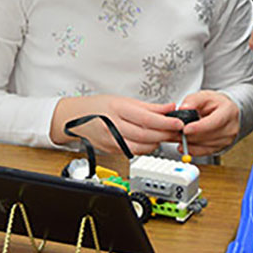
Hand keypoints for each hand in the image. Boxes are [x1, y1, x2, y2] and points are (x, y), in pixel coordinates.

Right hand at [50, 95, 182, 154]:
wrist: (74, 119)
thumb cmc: (98, 106)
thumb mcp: (123, 100)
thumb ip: (148, 107)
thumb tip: (169, 107)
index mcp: (117, 109)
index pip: (146, 118)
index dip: (164, 122)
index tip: (178, 122)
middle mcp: (113, 126)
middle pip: (145, 134)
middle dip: (165, 134)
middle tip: (178, 131)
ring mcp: (111, 141)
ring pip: (141, 147)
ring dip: (158, 142)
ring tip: (168, 136)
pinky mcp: (112, 151)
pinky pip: (134, 151)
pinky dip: (147, 148)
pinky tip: (153, 142)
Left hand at [177, 91, 239, 155]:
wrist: (225, 111)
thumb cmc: (214, 103)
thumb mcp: (204, 95)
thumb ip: (192, 100)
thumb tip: (183, 108)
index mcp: (228, 111)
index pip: (215, 122)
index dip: (199, 127)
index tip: (185, 129)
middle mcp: (231, 127)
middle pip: (208, 136)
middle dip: (190, 135)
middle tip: (174, 132)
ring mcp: (227, 139)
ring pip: (205, 145)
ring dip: (189, 142)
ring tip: (178, 136)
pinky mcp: (221, 147)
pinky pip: (205, 152)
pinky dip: (192, 149)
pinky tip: (184, 145)